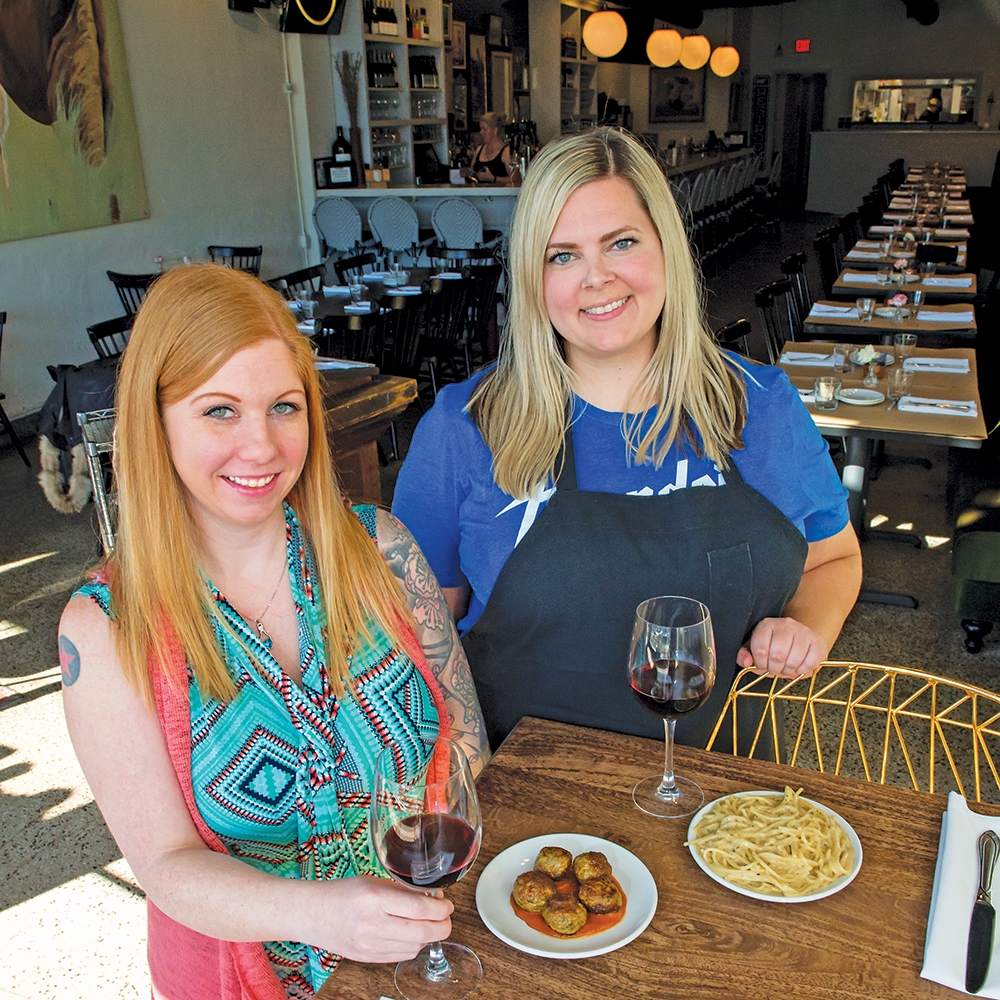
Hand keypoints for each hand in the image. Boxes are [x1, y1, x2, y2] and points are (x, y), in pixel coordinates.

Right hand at [317, 875, 453, 962]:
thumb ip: (403, 890)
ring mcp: (370, 945)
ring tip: (429, 923)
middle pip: (423, 932)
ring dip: (429, 935)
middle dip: (443, 925)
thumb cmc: (343, 893)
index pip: (420, 908)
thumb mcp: (374, 881)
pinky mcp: (368, 958)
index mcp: (375, 898)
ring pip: (416, 946)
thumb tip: (433, 898)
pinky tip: (413, 934)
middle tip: (446, 917)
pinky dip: (415, 946)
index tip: (447, 904)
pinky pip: (403, 956)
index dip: (441, 908)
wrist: (313, 914)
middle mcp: (373, 924)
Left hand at [736, 617, 828, 678]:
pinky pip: (810, 662)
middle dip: (775, 669)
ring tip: (786, 668)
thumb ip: (745, 655)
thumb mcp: (755, 647)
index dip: (760, 663)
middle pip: (778, 655)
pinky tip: (798, 666)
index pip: (760, 648)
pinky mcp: (817, 641)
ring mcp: (804, 631)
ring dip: (788, 671)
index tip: (763, 666)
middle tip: (775, 669)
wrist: (798, 637)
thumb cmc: (774, 645)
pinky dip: (803, 670)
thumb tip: (745, 662)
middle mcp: (786, 624)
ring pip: (794, 660)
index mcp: (767, 625)